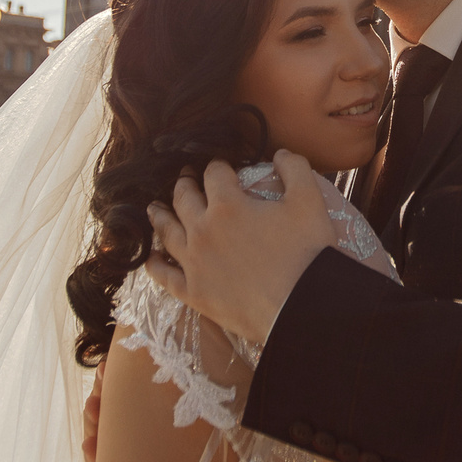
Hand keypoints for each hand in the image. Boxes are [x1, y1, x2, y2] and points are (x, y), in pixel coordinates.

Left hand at [143, 151, 335, 346]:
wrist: (302, 307)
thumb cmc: (308, 252)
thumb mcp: (310, 200)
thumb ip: (295, 168)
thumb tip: (280, 154)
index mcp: (227, 205)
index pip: (214, 173)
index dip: (218, 166)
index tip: (222, 167)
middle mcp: (202, 230)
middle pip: (183, 198)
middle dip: (185, 183)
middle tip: (186, 179)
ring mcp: (193, 263)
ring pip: (167, 232)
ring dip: (159, 215)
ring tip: (154, 208)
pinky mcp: (193, 292)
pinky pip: (164, 276)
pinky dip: (154, 264)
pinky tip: (151, 257)